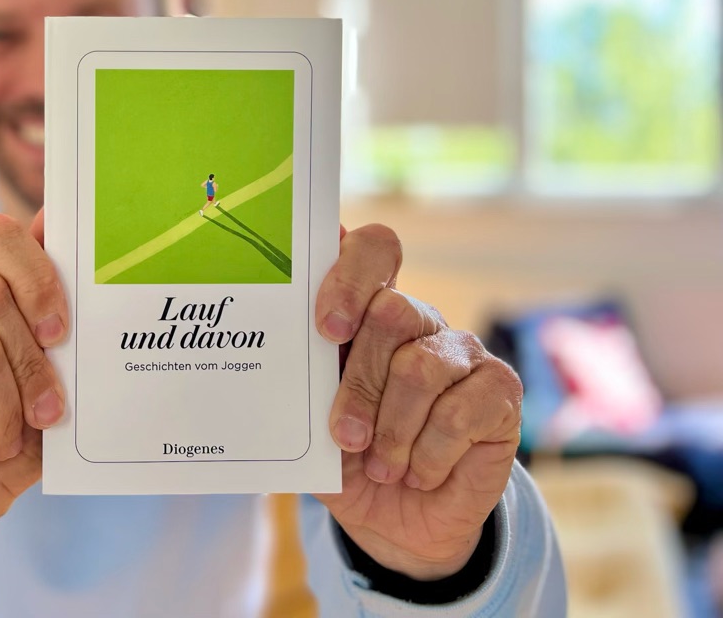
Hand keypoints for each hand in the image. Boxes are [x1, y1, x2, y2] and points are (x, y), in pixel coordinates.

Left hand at [313, 224, 521, 579]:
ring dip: (392, 431)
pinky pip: (460, 412)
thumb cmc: (347, 460)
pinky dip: (428, 454)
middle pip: (391, 311)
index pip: (372, 250)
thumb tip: (272, 355)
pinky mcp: (499, 390)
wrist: (397, 522)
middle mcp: (417, 320)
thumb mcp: (311, 426)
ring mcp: (462, 351)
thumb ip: (297, 384)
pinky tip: (420, 473)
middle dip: (359, 382)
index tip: (327, 328)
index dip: (350, 275)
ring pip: (420, 368)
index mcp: (367, 311)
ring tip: (381, 466)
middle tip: (345, 435)